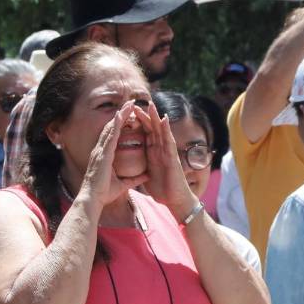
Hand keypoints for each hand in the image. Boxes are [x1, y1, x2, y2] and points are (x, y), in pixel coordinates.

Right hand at [79, 101, 149, 210]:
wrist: (92, 200)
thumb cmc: (103, 194)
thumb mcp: (123, 185)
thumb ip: (134, 179)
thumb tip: (146, 176)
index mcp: (104, 156)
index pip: (113, 136)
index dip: (120, 125)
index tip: (128, 115)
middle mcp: (101, 150)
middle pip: (112, 128)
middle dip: (121, 115)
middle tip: (130, 103)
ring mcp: (101, 151)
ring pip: (111, 128)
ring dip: (120, 115)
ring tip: (129, 104)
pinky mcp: (103, 154)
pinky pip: (110, 136)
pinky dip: (116, 124)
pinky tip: (121, 114)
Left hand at [132, 104, 195, 218]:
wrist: (174, 200)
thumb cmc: (163, 190)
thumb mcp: (147, 177)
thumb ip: (140, 169)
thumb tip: (129, 169)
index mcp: (152, 154)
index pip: (145, 134)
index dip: (137, 124)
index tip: (128, 114)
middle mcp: (160, 150)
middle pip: (152, 129)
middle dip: (145, 116)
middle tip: (136, 103)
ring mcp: (167, 152)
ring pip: (161, 131)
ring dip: (156, 117)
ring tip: (151, 104)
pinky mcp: (172, 157)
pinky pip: (168, 140)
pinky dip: (166, 129)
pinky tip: (164, 119)